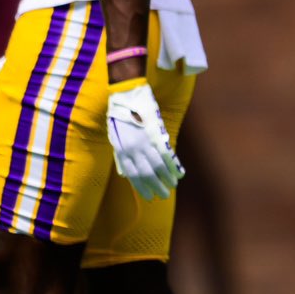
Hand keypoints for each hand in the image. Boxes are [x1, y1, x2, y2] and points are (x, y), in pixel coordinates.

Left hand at [106, 78, 185, 199]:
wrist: (127, 97)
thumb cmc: (120, 117)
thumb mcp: (115, 138)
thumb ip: (121, 155)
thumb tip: (125, 173)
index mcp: (122, 151)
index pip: (133, 174)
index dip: (141, 187)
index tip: (149, 197)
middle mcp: (133, 149)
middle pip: (146, 173)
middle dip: (156, 186)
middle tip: (164, 196)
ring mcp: (145, 142)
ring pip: (157, 165)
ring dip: (166, 178)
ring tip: (173, 186)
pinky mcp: (156, 134)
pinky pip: (166, 154)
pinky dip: (173, 165)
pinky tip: (179, 173)